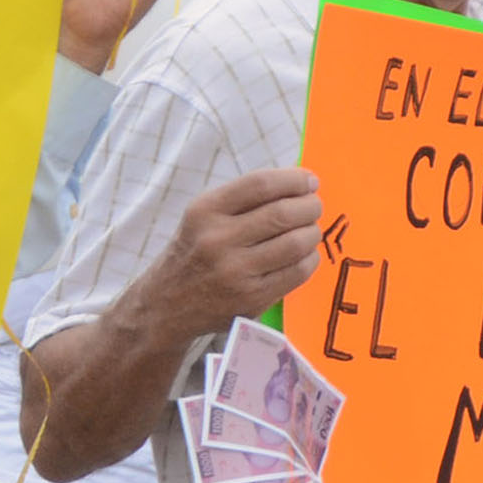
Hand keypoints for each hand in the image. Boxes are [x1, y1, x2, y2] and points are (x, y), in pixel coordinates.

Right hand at [152, 167, 325, 339]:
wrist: (168, 303)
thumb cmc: (196, 250)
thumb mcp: (205, 216)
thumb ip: (245, 198)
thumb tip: (300, 183)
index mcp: (206, 211)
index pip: (261, 184)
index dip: (293, 179)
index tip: (309, 180)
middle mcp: (218, 240)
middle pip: (283, 214)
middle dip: (310, 206)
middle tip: (315, 206)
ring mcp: (235, 273)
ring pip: (295, 244)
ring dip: (312, 232)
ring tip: (310, 230)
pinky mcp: (251, 299)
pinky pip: (297, 273)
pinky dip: (310, 258)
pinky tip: (305, 254)